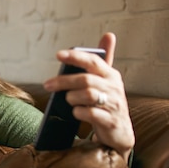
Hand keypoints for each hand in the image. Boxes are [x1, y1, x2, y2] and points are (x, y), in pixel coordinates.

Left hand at [43, 33, 134, 160]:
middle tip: (48, 85)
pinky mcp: (110, 121)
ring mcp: (114, 105)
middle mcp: (114, 88)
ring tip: (68, 101)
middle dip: (63, 81)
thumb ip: (102, 62)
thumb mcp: (106, 82)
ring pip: (88, 95)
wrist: (120, 132)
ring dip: (72, 98)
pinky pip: (90, 114)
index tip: (58, 55)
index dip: (76, 56)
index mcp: (111, 75)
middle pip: (85, 79)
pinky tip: (75, 113)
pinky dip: (78, 112)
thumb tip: (108, 34)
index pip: (93, 61)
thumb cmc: (107, 103)